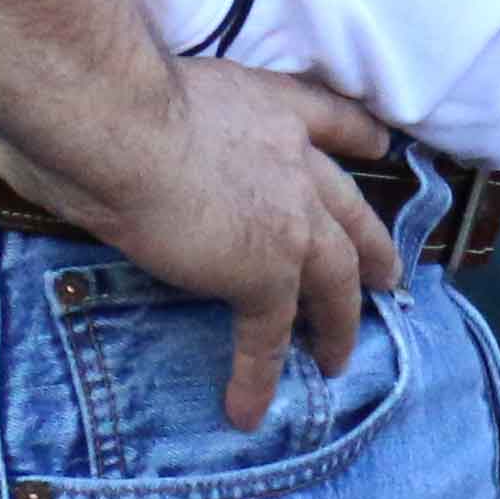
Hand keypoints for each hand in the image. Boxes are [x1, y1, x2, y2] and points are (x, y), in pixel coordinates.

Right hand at [0, 56, 404, 432]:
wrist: (119, 123)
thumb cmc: (111, 97)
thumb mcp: (158, 89)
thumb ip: (158, 112)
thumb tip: (112, 120)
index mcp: (271, 107)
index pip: (332, 120)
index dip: (360, 137)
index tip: (381, 148)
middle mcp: (294, 159)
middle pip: (348, 211)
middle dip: (370, 245)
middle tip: (388, 275)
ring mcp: (289, 219)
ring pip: (331, 278)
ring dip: (338, 321)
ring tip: (339, 357)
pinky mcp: (263, 271)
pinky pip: (270, 334)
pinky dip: (261, 374)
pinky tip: (249, 409)